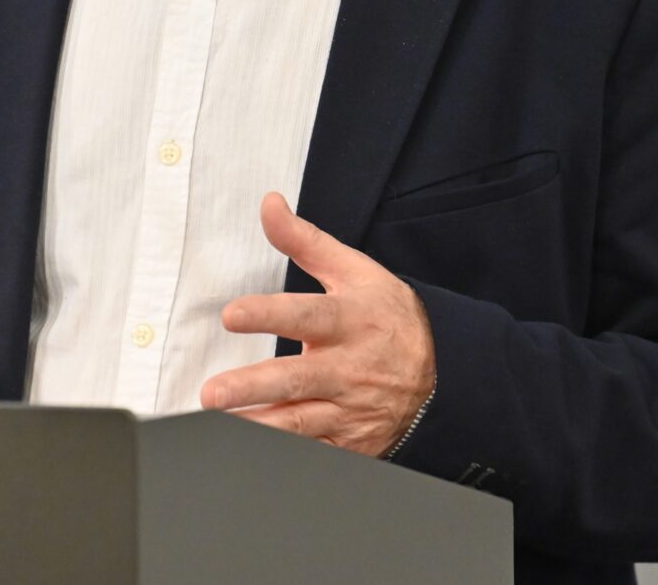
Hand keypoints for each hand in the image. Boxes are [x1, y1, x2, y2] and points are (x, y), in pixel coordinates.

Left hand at [199, 192, 435, 456]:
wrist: (444, 372)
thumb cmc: (387, 316)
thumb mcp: (354, 271)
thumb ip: (305, 241)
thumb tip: (269, 204)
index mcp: (351, 321)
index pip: (306, 315)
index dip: (268, 315)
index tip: (231, 315)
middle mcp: (350, 368)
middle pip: (297, 378)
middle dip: (252, 386)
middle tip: (213, 392)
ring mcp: (350, 409)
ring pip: (299, 424)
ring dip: (257, 426)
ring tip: (218, 424)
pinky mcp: (349, 442)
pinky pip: (312, 452)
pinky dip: (281, 454)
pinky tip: (249, 450)